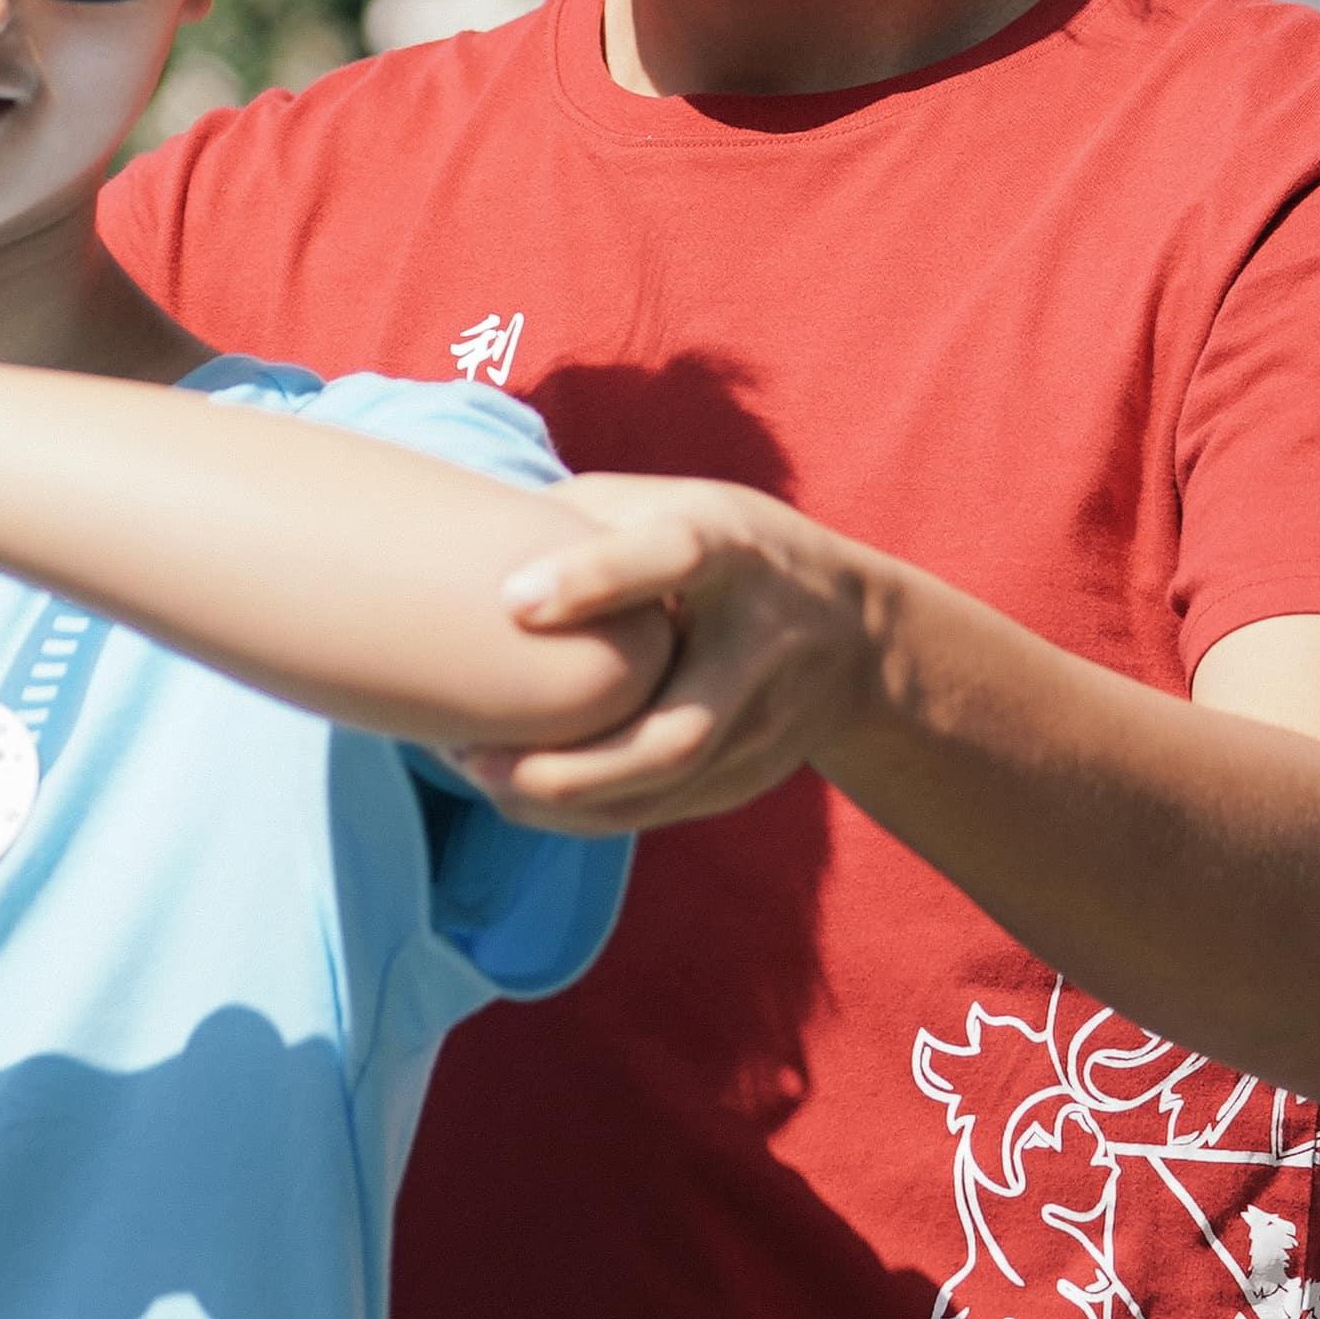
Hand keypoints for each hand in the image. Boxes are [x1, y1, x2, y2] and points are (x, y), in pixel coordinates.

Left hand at [447, 473, 892, 834]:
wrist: (854, 633)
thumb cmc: (723, 549)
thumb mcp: (671, 505)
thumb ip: (580, 519)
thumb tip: (465, 534)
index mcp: (732, 550)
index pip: (674, 558)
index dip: (597, 579)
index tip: (511, 602)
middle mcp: (755, 642)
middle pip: (679, 728)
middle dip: (574, 761)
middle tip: (471, 758)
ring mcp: (760, 722)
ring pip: (665, 785)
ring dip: (563, 798)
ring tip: (480, 777)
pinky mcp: (747, 775)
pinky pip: (659, 810)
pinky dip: (581, 813)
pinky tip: (516, 794)